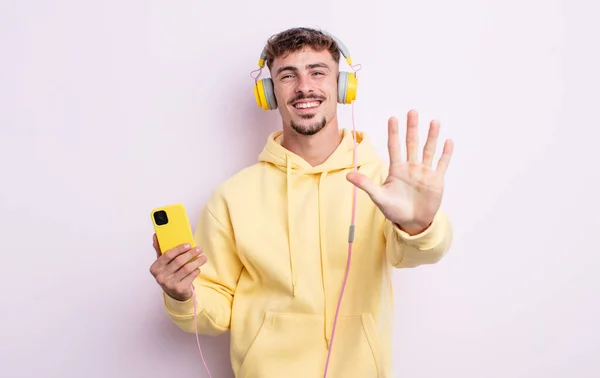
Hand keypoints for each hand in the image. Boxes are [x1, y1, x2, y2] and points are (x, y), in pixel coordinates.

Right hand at [149, 234, 206, 300]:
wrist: (174, 293)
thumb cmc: (169, 274)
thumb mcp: (163, 263)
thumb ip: (160, 249)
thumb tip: (156, 235)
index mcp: (155, 268)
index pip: (167, 255)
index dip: (179, 249)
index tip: (188, 245)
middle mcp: (161, 277)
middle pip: (179, 261)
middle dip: (191, 254)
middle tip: (199, 249)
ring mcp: (170, 284)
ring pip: (187, 269)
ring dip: (197, 261)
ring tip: (203, 257)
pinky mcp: (179, 289)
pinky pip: (191, 276)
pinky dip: (196, 271)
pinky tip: (198, 268)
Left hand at [347, 109, 452, 234]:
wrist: (412, 222)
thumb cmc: (394, 210)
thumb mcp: (379, 197)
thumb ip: (366, 185)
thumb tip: (347, 175)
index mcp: (397, 169)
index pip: (394, 147)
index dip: (393, 133)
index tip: (393, 118)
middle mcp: (411, 167)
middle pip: (412, 143)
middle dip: (412, 128)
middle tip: (412, 112)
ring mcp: (424, 172)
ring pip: (428, 150)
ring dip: (432, 136)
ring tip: (434, 122)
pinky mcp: (436, 180)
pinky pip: (442, 164)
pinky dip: (446, 154)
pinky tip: (448, 141)